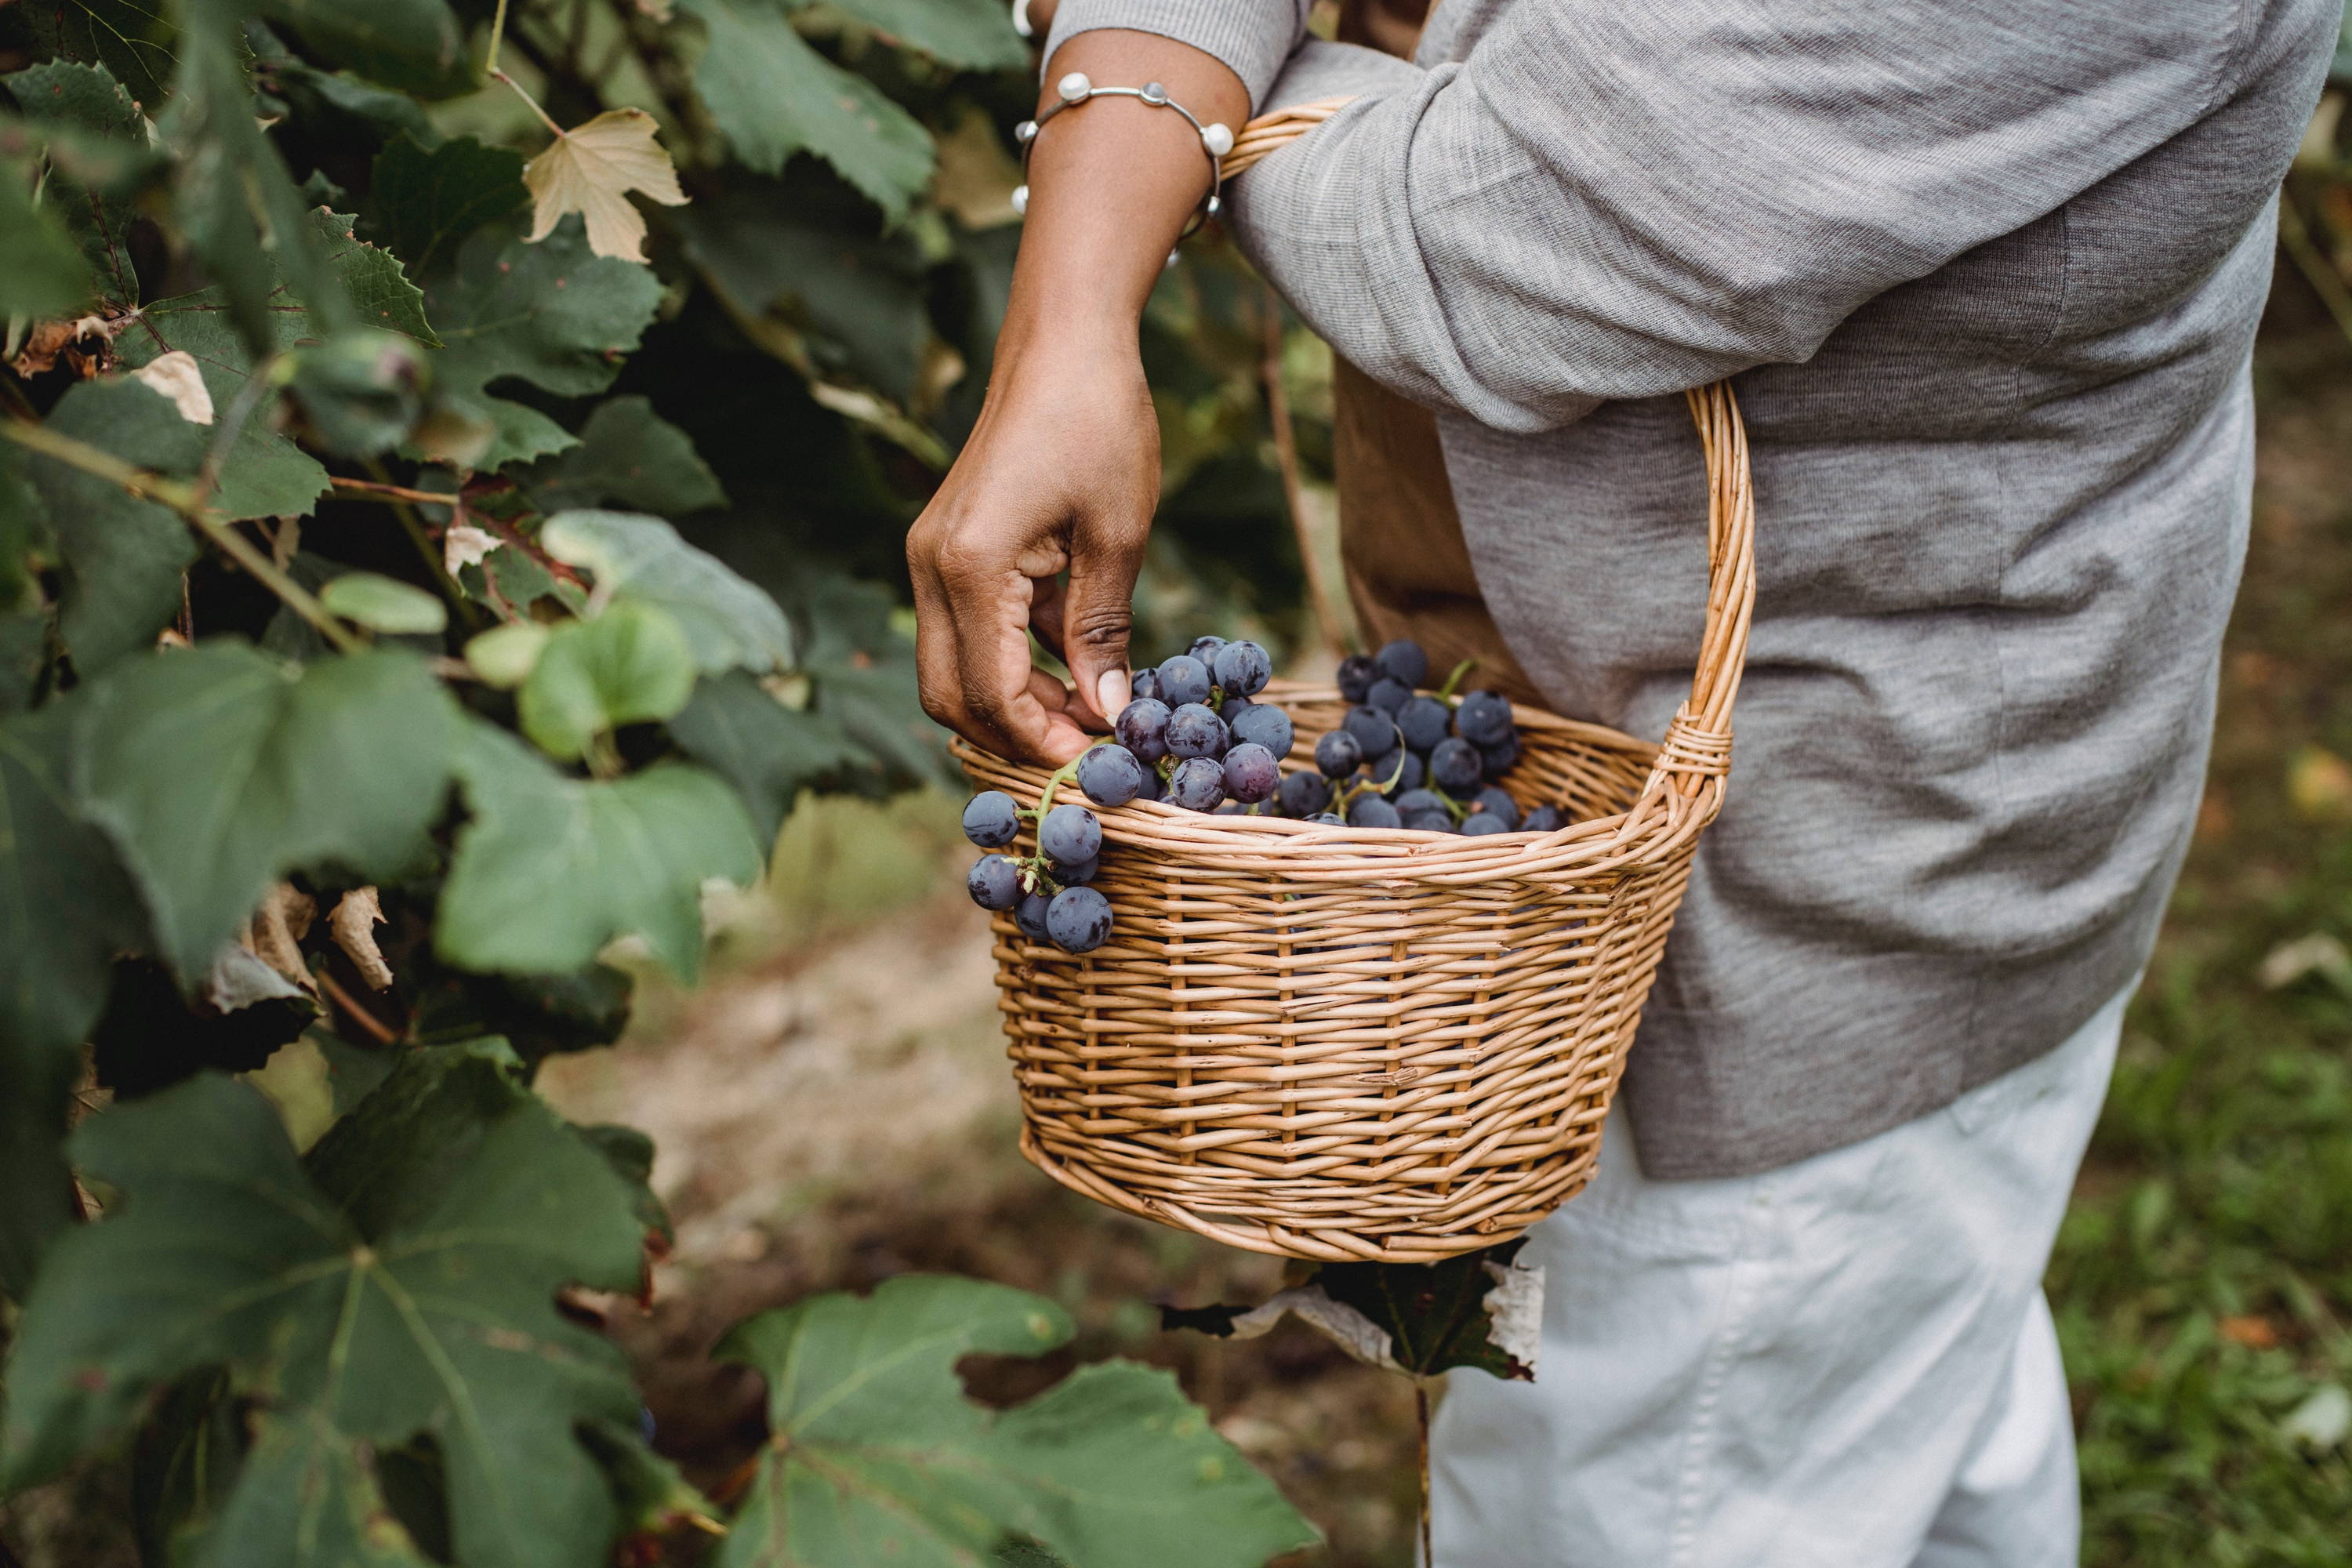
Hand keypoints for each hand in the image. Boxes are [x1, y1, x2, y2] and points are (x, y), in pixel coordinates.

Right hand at [907, 28, 1243, 765]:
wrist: (1063, 339)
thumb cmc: (1099, 421)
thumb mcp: (1118, 534)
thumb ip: (1105, 630)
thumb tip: (1108, 714)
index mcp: (969, 566)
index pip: (991, 693)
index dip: (1042, 741)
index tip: (1099, 762)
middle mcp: (930, 567)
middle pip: (952, 697)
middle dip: (1016, 736)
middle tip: (1090, 752)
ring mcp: (931, 558)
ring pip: (952, 671)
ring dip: (1014, 705)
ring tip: (1089, 717)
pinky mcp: (948, 550)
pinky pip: (967, 633)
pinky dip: (1014, 663)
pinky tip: (1076, 666)